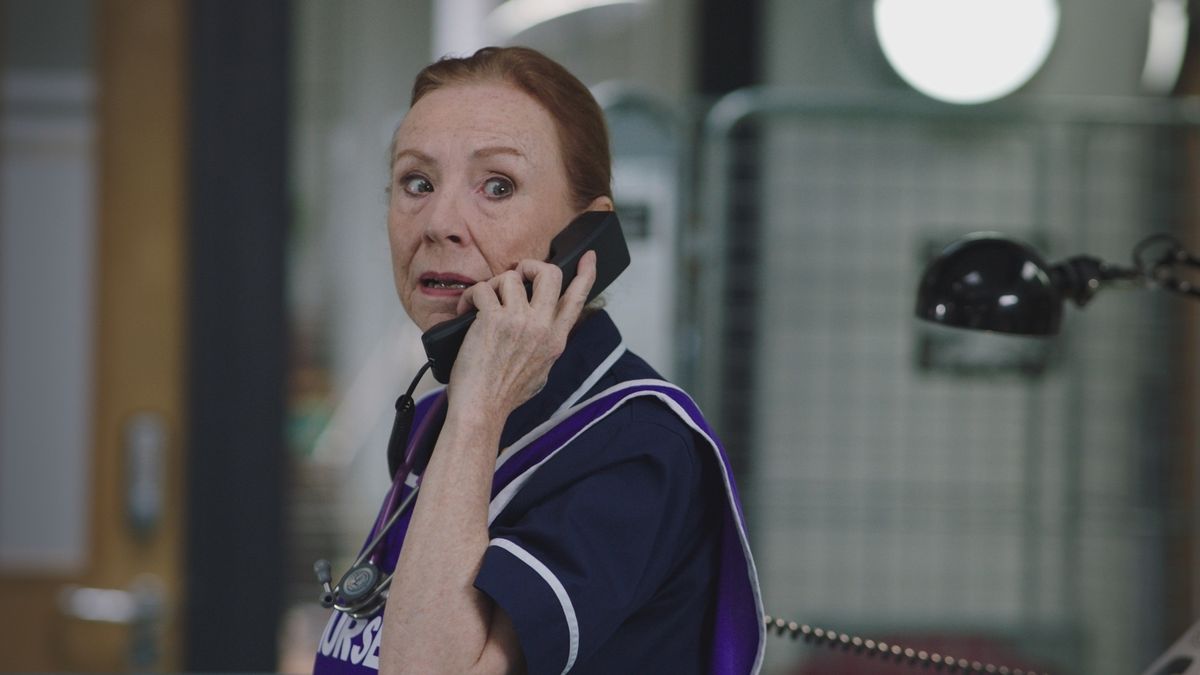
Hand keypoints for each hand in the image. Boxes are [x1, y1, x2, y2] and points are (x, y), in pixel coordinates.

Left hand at [447, 250, 596, 424]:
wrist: (482, 408)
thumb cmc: (505, 394)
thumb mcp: (541, 370)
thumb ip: (545, 345)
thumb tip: (542, 329)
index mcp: (556, 339)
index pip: (578, 298)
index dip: (586, 273)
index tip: (588, 257)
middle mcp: (542, 327)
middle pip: (550, 274)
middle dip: (531, 265)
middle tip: (516, 275)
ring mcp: (519, 321)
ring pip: (511, 277)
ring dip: (492, 285)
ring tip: (482, 303)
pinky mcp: (493, 320)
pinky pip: (482, 289)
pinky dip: (470, 297)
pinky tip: (465, 310)